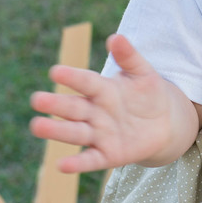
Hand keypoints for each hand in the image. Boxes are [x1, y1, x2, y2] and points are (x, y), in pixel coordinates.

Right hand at [29, 34, 183, 172]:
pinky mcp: (107, 155)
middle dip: (55, 104)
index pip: (85, 82)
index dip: (72, 77)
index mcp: (102, 89)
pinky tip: (60, 165)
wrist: (165, 123)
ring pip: (75, 132)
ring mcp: (99, 134)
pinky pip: (90, 159)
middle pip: (73, 108)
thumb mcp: (142, 73)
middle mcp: (95, 112)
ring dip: (57, 131)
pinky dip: (77, 163)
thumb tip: (116, 37)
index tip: (55, 71)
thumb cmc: (149, 94)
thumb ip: (129, 57)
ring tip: (37, 126)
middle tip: (36, 99)